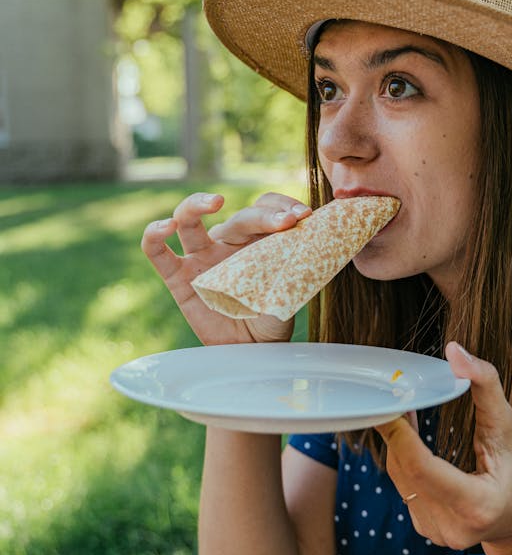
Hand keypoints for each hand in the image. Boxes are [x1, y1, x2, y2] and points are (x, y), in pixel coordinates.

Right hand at [141, 191, 310, 345]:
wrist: (254, 353)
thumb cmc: (273, 319)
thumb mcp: (290, 290)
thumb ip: (295, 267)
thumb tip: (314, 243)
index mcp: (256, 240)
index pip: (264, 207)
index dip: (282, 205)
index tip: (304, 215)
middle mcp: (227, 243)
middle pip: (239, 216)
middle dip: (264, 215)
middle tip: (287, 221)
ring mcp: (200, 258)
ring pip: (189, 219)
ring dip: (198, 204)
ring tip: (216, 201)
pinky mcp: (177, 278)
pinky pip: (157, 252)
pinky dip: (154, 235)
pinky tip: (165, 227)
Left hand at [376, 343, 511, 554]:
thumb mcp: (510, 426)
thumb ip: (485, 385)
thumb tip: (454, 351)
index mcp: (476, 505)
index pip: (421, 468)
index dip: (399, 435)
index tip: (389, 403)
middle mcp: (451, 527)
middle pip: (406, 469)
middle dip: (396, 431)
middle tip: (396, 395)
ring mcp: (436, 533)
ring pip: (400, 478)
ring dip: (398, 443)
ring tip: (404, 411)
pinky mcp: (426, 529)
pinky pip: (404, 487)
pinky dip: (405, 460)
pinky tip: (411, 439)